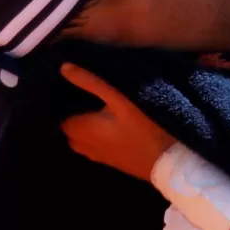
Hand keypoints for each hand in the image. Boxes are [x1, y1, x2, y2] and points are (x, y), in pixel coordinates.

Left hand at [59, 63, 177, 181]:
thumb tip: (63, 67)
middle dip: (73, 109)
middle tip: (86, 92)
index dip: (64, 97)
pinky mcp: (110, 161)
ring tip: (98, 105)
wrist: (171, 162)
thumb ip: (90, 82)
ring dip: (85, 123)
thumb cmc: (145, 127)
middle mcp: (82, 145)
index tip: (72, 83)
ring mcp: (96, 156)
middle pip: (68, 124)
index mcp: (80, 129)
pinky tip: (109, 123)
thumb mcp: (119, 98)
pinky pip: (93, 144)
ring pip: (80, 136)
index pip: (58, 111)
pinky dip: (95, 133)